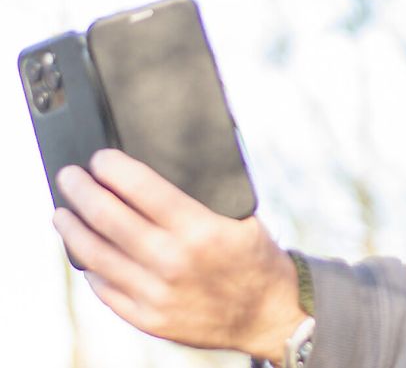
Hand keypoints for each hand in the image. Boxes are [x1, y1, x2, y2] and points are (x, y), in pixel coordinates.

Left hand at [52, 149, 306, 363]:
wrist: (271, 315)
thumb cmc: (256, 259)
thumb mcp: (243, 218)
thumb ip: (207, 196)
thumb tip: (166, 165)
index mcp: (200, 230)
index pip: (141, 188)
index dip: (113, 168)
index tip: (100, 158)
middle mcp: (173, 262)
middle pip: (107, 218)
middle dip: (81, 191)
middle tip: (69, 177)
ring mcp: (157, 294)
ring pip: (96, 255)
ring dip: (72, 229)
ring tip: (63, 213)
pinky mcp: (149, 319)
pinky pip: (105, 289)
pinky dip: (91, 267)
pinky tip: (86, 252)